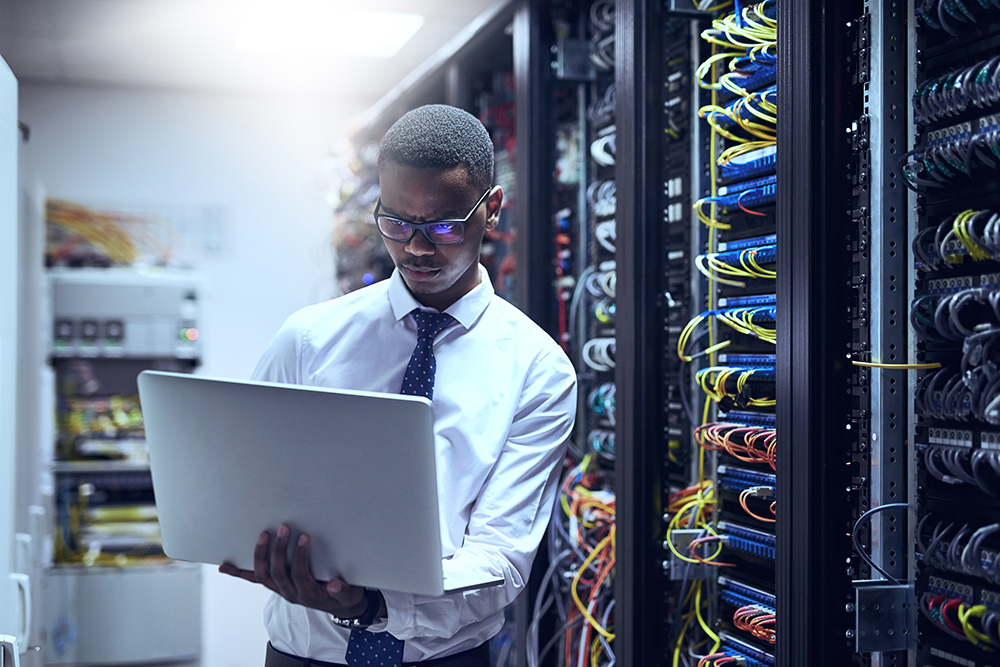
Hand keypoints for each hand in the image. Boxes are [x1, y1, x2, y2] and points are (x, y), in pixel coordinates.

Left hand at [219, 523, 367, 617]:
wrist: (338, 604)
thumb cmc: (342, 595)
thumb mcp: (349, 595)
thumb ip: (343, 591)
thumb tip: (335, 585)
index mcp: (308, 594)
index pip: (300, 574)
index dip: (300, 556)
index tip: (305, 537)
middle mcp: (290, 593)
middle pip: (278, 572)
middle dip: (279, 550)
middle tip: (284, 528)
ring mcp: (280, 590)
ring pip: (263, 575)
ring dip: (260, 555)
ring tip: (263, 535)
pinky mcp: (275, 585)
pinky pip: (254, 580)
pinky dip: (239, 573)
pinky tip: (225, 567)